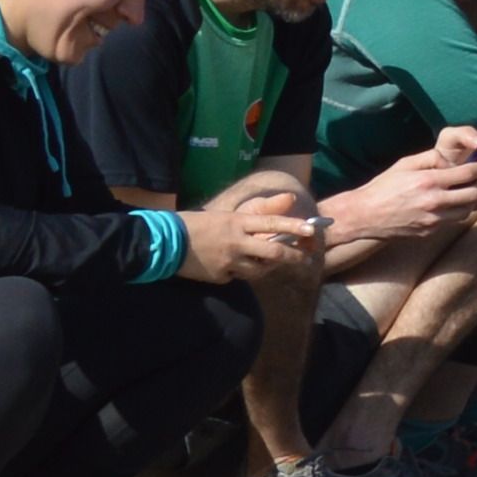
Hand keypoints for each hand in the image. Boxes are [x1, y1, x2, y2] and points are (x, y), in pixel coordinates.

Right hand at [178, 189, 325, 285]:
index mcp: (237, 222)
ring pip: (259, 269)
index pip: (272, 223)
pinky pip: (238, 277)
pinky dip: (241, 273)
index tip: (311, 231)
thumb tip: (289, 199)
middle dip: (293, 257)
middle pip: (273, 252)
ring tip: (269, 264)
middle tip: (306, 259)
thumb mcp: (227, 213)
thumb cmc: (196, 224)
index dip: (294, 226)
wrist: (165, 243)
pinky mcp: (220, 277)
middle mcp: (236, 242)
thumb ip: (259, 211)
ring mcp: (229, 261)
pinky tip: (232, 266)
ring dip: (267, 268)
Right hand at [311, 143, 476, 267]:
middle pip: (475, 194)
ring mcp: (433, 220)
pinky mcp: (429, 232)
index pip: (469, 173)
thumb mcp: (405, 164)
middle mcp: (434, 202)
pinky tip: (447, 203)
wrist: (363, 215)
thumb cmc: (383, 186)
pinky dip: (454, 211)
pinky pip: (451, 221)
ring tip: (464, 191)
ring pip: (466, 210)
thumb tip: (452, 159)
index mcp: (429, 181)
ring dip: (470, 200)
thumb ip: (431, 158)